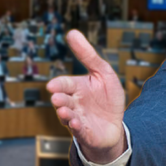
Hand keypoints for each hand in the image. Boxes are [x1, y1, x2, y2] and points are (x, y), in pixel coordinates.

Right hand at [46, 30, 126, 163]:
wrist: (114, 125)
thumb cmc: (107, 98)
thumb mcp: (102, 72)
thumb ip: (87, 55)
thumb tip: (71, 32)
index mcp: (76, 88)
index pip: (64, 84)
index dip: (59, 84)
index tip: (52, 85)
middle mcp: (73, 103)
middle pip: (63, 100)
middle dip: (59, 99)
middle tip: (56, 97)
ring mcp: (77, 119)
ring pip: (67, 116)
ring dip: (64, 114)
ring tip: (63, 111)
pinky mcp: (84, 133)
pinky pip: (78, 131)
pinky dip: (75, 127)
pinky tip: (74, 123)